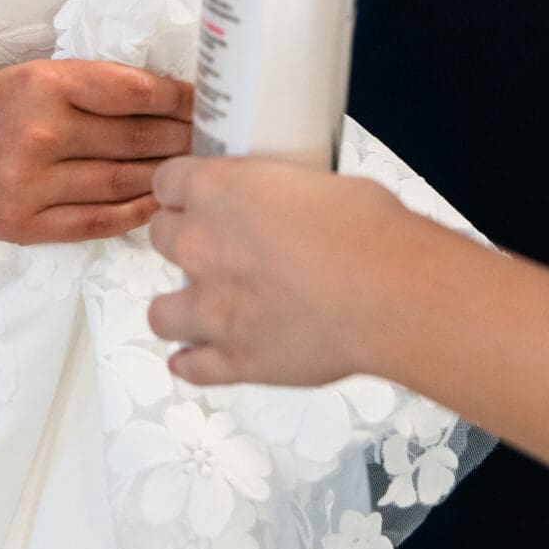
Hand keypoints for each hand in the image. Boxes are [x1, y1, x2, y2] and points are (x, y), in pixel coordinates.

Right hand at [0, 57, 193, 244]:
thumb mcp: (32, 78)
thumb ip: (92, 89)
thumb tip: (164, 100)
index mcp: (42, 85)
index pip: (131, 91)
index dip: (177, 97)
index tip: (204, 101)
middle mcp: (39, 134)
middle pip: (134, 139)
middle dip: (182, 137)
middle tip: (215, 138)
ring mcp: (32, 185)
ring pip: (122, 182)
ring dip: (167, 175)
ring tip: (196, 171)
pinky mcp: (27, 225)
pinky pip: (99, 221)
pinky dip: (136, 212)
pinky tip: (160, 203)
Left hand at [147, 153, 416, 386]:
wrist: (389, 292)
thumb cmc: (368, 230)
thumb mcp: (319, 182)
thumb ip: (285, 195)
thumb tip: (295, 207)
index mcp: (218, 190)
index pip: (167, 180)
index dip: (179, 189)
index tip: (191, 195)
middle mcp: (201, 247)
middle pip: (159, 237)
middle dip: (182, 240)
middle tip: (212, 246)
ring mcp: (212, 309)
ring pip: (160, 313)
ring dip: (177, 309)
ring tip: (200, 308)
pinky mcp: (234, 359)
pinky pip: (192, 368)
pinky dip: (193, 364)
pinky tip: (196, 359)